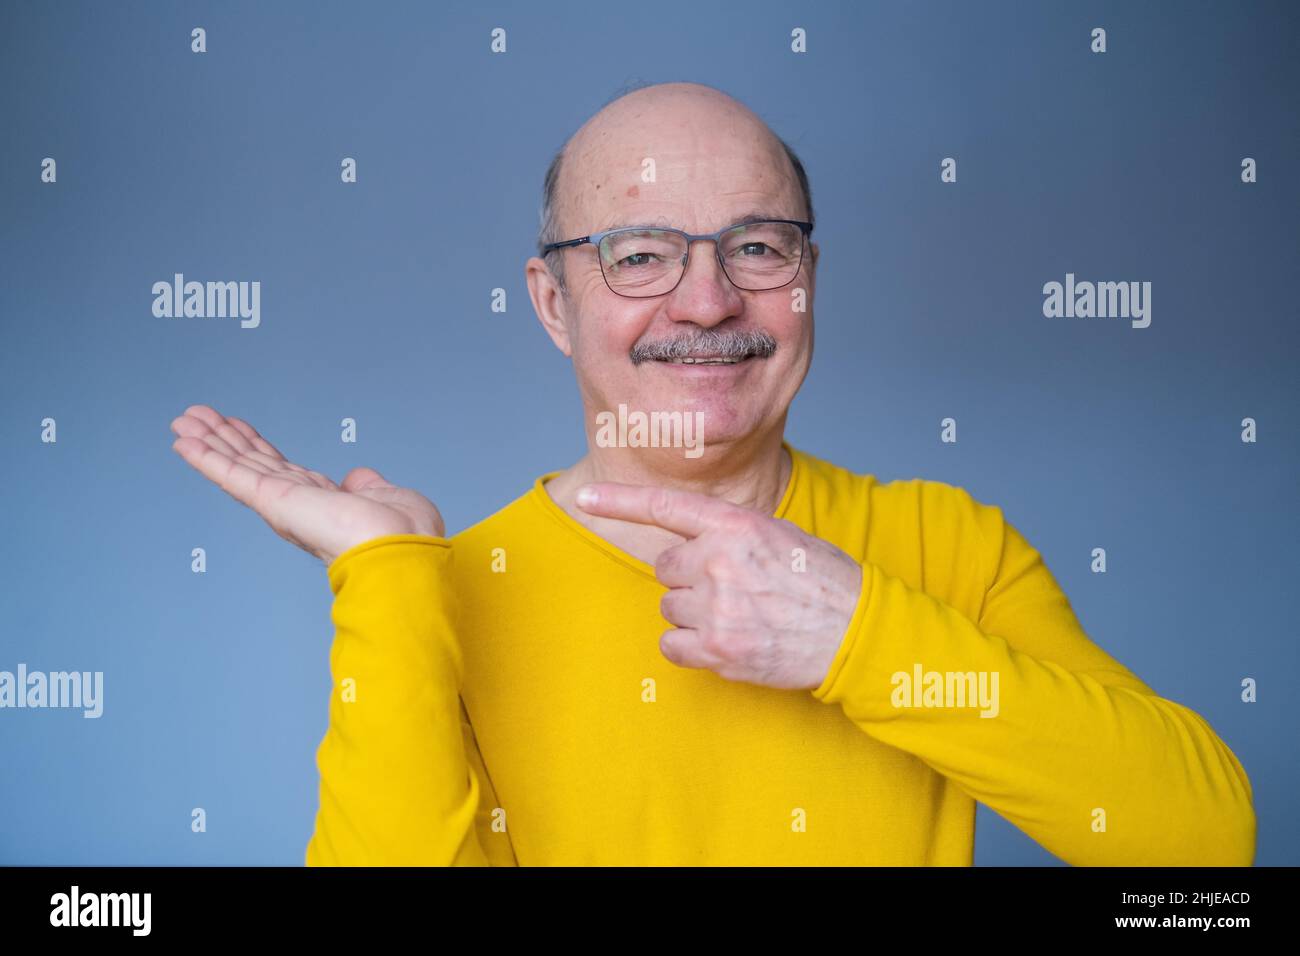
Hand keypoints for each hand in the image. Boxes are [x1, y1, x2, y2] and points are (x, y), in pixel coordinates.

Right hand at [170, 404, 443, 564]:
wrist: (401, 551)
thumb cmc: (405, 534)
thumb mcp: (388, 498)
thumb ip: (369, 486)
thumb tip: (358, 479)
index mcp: (324, 504)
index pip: (283, 469)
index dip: (258, 447)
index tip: (238, 427)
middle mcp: (298, 505)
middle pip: (252, 464)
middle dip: (224, 440)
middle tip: (195, 415)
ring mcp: (283, 505)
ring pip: (238, 466)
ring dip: (209, 442)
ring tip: (183, 419)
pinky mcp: (273, 502)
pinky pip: (233, 476)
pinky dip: (207, 458)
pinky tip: (184, 441)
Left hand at [574, 482, 863, 689]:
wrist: (855, 632)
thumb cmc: (819, 581)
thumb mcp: (777, 534)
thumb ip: (728, 532)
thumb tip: (688, 542)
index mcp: (735, 524)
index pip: (664, 507)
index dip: (618, 500)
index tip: (584, 496)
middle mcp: (719, 561)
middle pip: (665, 568)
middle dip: (689, 578)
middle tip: (734, 589)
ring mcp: (715, 606)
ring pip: (668, 607)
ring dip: (693, 613)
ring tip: (740, 615)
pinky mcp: (715, 648)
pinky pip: (671, 645)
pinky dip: (690, 647)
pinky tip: (726, 641)